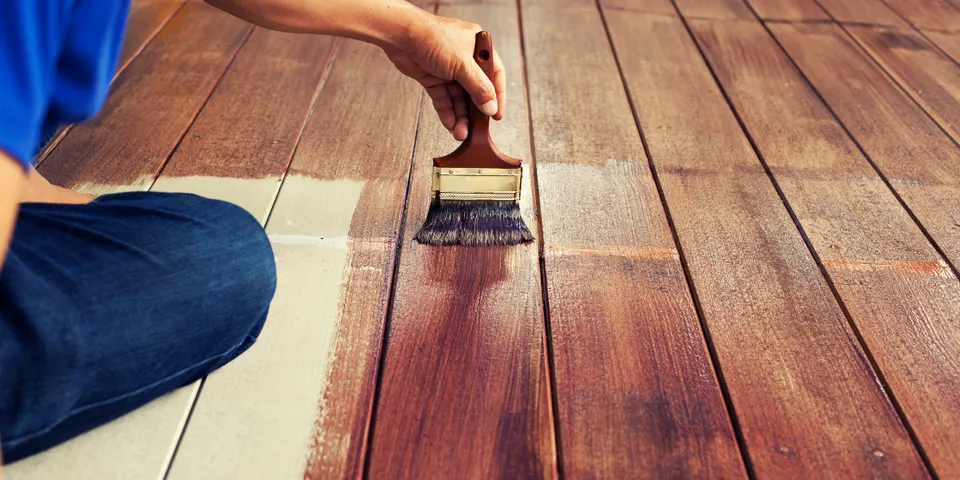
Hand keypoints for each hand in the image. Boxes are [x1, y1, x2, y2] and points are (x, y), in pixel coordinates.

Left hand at [384, 14, 505, 140]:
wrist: (401, 36)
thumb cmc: (433, 37)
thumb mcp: (463, 65)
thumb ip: (479, 88)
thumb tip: (490, 107)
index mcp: (477, 48)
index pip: (494, 74)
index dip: (497, 95)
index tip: (497, 114)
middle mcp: (464, 58)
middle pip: (475, 90)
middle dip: (474, 111)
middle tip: (477, 128)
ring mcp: (447, 69)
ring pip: (458, 97)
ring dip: (460, 116)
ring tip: (461, 132)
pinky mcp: (432, 78)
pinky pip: (443, 98)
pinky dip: (447, 112)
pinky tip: (450, 124)